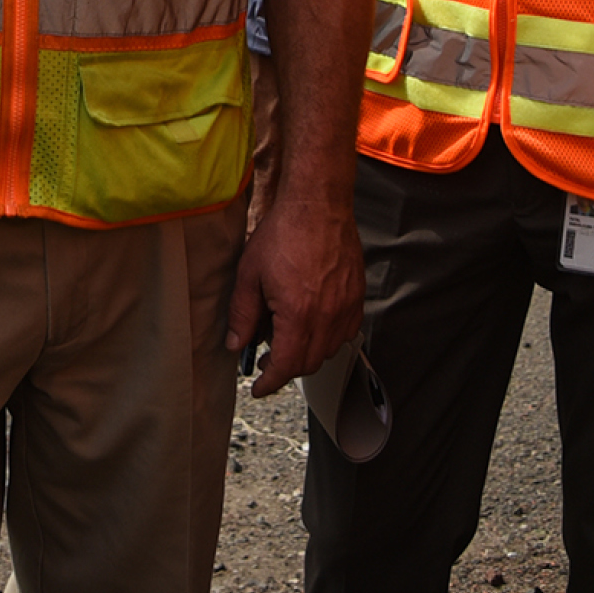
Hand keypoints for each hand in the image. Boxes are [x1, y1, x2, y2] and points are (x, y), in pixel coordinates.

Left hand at [226, 177, 360, 398]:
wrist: (318, 204)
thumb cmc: (284, 232)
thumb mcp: (250, 274)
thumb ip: (242, 315)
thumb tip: (236, 344)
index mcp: (298, 314)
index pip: (286, 366)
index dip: (269, 383)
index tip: (259, 388)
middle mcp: (327, 316)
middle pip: (309, 363)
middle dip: (286, 369)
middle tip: (267, 361)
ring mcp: (346, 307)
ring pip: (329, 350)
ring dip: (308, 354)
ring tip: (288, 338)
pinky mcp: (357, 296)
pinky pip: (347, 332)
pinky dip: (330, 338)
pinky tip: (314, 324)